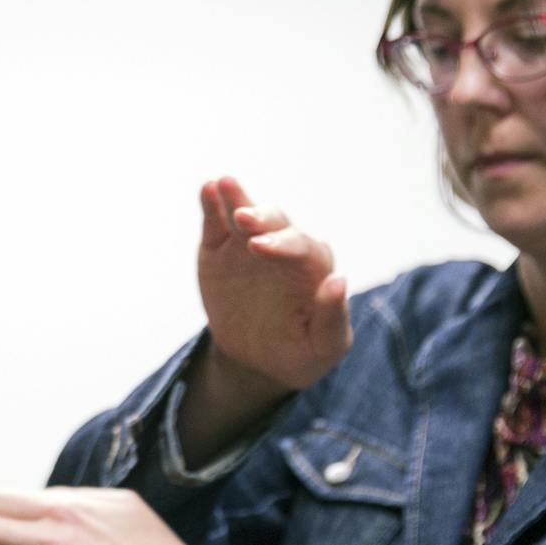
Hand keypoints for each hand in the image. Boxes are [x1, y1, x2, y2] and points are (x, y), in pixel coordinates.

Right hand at [198, 175, 351, 393]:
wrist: (256, 361)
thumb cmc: (299, 353)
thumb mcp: (322, 348)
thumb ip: (332, 318)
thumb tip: (338, 280)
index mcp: (313, 268)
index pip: (303, 248)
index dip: (283, 245)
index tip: (259, 249)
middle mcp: (284, 248)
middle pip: (277, 223)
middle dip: (261, 219)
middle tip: (243, 220)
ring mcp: (249, 244)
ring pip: (246, 214)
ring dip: (237, 198)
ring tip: (222, 184)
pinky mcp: (220, 248)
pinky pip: (216, 222)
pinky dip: (211, 204)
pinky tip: (207, 189)